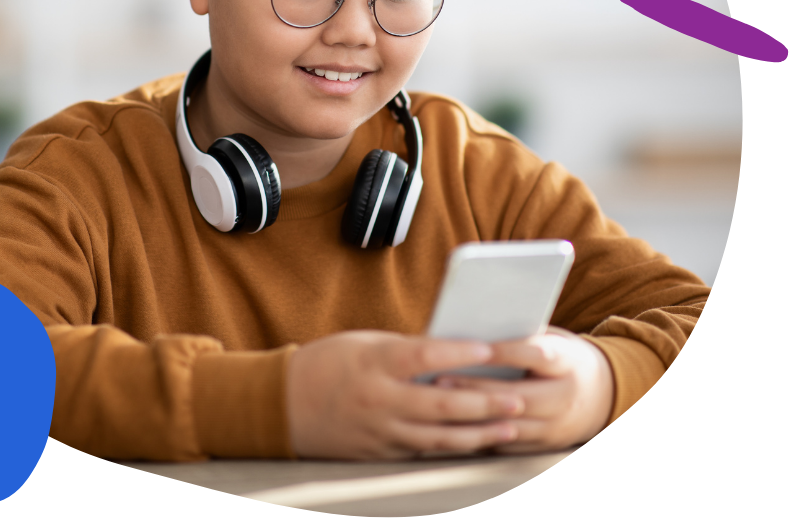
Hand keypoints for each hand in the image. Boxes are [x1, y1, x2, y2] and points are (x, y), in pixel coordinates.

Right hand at [286, 330, 527, 459]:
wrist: (280, 405)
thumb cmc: (327, 364)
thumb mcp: (365, 344)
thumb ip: (406, 351)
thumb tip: (453, 352)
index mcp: (374, 364)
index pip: (425, 356)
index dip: (461, 353)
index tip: (492, 349)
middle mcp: (379, 400)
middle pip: (441, 405)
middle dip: (484, 403)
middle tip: (517, 398)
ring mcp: (379, 431)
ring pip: (439, 437)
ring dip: (479, 433)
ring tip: (510, 427)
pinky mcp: (379, 453)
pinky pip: (424, 451)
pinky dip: (453, 446)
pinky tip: (477, 442)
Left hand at [434, 328, 612, 454]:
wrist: (603, 394)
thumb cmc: (563, 358)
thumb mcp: (553, 338)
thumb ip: (522, 336)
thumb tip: (475, 332)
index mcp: (567, 362)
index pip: (534, 355)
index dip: (502, 352)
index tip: (469, 348)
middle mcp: (565, 397)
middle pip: (517, 397)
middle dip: (476, 390)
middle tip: (440, 380)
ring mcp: (557, 427)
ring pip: (509, 426)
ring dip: (472, 418)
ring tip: (440, 406)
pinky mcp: (545, 447)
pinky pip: (508, 445)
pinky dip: (480, 436)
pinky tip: (454, 427)